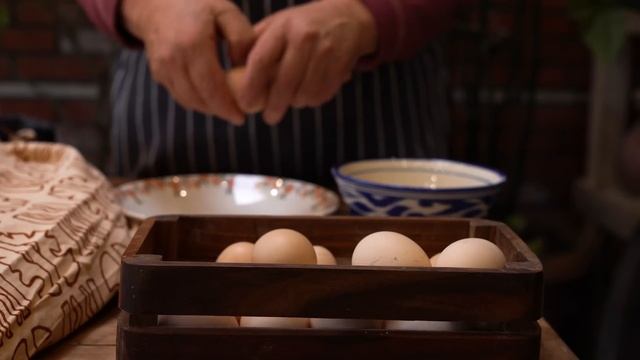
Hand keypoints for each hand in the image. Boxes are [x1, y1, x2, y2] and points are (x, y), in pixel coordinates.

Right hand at [122, 0, 254, 124]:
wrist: (158, 4)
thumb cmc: (199, 6)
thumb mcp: (226, 12)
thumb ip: (242, 38)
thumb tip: (245, 69)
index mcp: (193, 44)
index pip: (212, 87)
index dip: (227, 106)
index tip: (242, 116)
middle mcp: (173, 59)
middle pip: (199, 99)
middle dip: (220, 111)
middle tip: (238, 114)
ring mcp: (162, 68)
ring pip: (188, 101)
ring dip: (209, 109)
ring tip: (227, 107)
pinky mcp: (158, 74)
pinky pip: (179, 96)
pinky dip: (197, 102)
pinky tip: (211, 99)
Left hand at [237, 0, 376, 123]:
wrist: (348, 18)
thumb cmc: (304, 25)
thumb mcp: (279, 24)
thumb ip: (257, 45)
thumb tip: (233, 76)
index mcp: (283, 27)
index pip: (261, 61)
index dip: (251, 87)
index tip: (246, 104)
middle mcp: (305, 37)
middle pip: (285, 83)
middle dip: (275, 106)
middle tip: (269, 118)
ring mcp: (326, 52)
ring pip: (305, 93)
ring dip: (296, 103)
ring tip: (293, 100)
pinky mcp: (342, 65)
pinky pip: (322, 95)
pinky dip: (313, 100)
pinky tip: (309, 93)